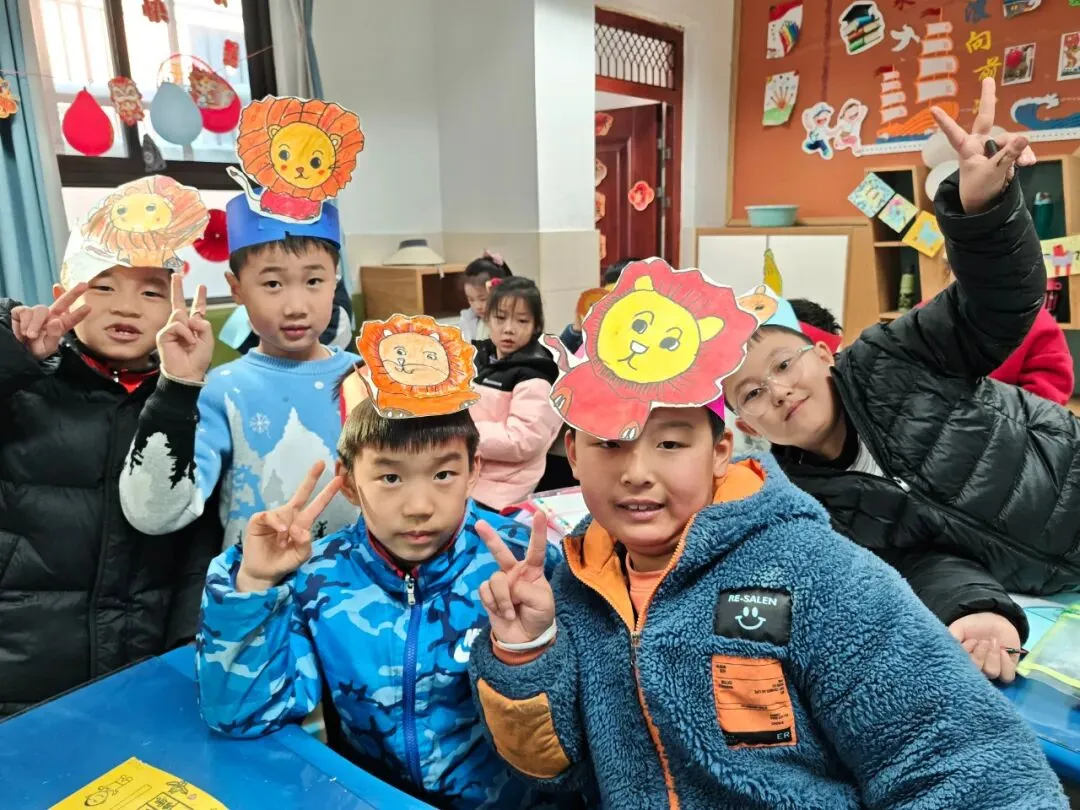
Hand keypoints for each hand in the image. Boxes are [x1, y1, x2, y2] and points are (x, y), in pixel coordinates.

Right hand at [10, 283, 90, 360]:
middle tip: (84, 284)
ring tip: (31, 336)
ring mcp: (37, 313)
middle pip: (62, 302)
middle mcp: (50, 317)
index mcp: (59, 326)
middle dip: (73, 293)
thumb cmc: (36, 350)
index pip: (71, 319)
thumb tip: (56, 321)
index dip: (78, 314)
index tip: (88, 307)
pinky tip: (22, 331)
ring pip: (40, 309)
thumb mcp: (46, 348)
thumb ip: (53, 336)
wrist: (19, 350)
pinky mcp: (22, 311)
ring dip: (35, 324)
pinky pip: (25, 312)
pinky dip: (24, 323)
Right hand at [157, 274, 212, 382]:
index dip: (200, 298)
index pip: (197, 309)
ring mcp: (171, 329)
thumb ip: (203, 324)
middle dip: (177, 288)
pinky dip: (185, 333)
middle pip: (179, 303)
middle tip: (177, 274)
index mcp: (194, 326)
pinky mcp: (164, 334)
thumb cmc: (198, 358)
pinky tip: (186, 342)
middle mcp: (182, 325)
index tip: (201, 286)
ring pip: (180, 315)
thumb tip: (190, 316)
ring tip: (191, 342)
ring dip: (189, 328)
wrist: (188, 373)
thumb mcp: (208, 339)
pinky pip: (177, 325)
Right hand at [236, 461, 342, 591]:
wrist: (264, 572)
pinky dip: (276, 523)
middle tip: (321, 463)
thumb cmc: (284, 561)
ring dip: (287, 529)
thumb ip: (305, 545)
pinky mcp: (259, 520)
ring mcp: (275, 517)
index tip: (340, 480)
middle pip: (302, 492)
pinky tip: (280, 532)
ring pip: (285, 511)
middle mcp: (290, 515)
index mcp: (303, 522)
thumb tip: (300, 530)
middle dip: (312, 478)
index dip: (328, 493)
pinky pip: (270, 516)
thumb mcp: (300, 556)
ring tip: (283, 544)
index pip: (317, 504)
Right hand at [476, 510, 554, 644]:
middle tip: (479, 523)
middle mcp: (515, 573)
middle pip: (501, 552)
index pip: (536, 549)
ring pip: (495, 579)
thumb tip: (508, 584)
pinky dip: (494, 603)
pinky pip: (485, 591)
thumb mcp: (543, 603)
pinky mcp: (488, 594)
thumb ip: (527, 589)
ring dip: (503, 598)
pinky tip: (501, 612)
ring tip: (511, 611)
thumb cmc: (539, 617)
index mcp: (533, 571)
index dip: (538, 532)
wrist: (525, 639)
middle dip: (490, 538)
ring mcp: (500, 583)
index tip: (540, 513)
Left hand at [932, 77, 1036, 214]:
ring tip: (1026, 163)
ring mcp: (992, 146)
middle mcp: (979, 143)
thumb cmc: (979, 188)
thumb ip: (1007, 156)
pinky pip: (1018, 148)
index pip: (954, 133)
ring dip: (1019, 151)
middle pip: (986, 117)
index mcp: (967, 149)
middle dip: (988, 99)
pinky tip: (1029, 163)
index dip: (945, 122)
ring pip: (1010, 140)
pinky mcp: (1005, 152)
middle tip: (987, 80)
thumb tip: (1024, 137)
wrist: (986, 201)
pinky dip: (1024, 155)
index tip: (932, 109)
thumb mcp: (993, 173)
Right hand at [949, 611, 1021, 682]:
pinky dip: (1005, 663)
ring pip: (992, 673)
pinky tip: (1004, 651)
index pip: (962, 669)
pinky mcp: (1007, 671)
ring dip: (993, 656)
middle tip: (983, 641)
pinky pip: (1007, 676)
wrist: (993, 619)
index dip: (967, 657)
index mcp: (962, 662)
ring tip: (993, 641)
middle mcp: (976, 670)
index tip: (971, 641)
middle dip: (979, 656)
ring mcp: (991, 671)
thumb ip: (951, 639)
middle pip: (976, 675)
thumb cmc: (972, 626)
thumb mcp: (958, 629)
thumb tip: (951, 651)